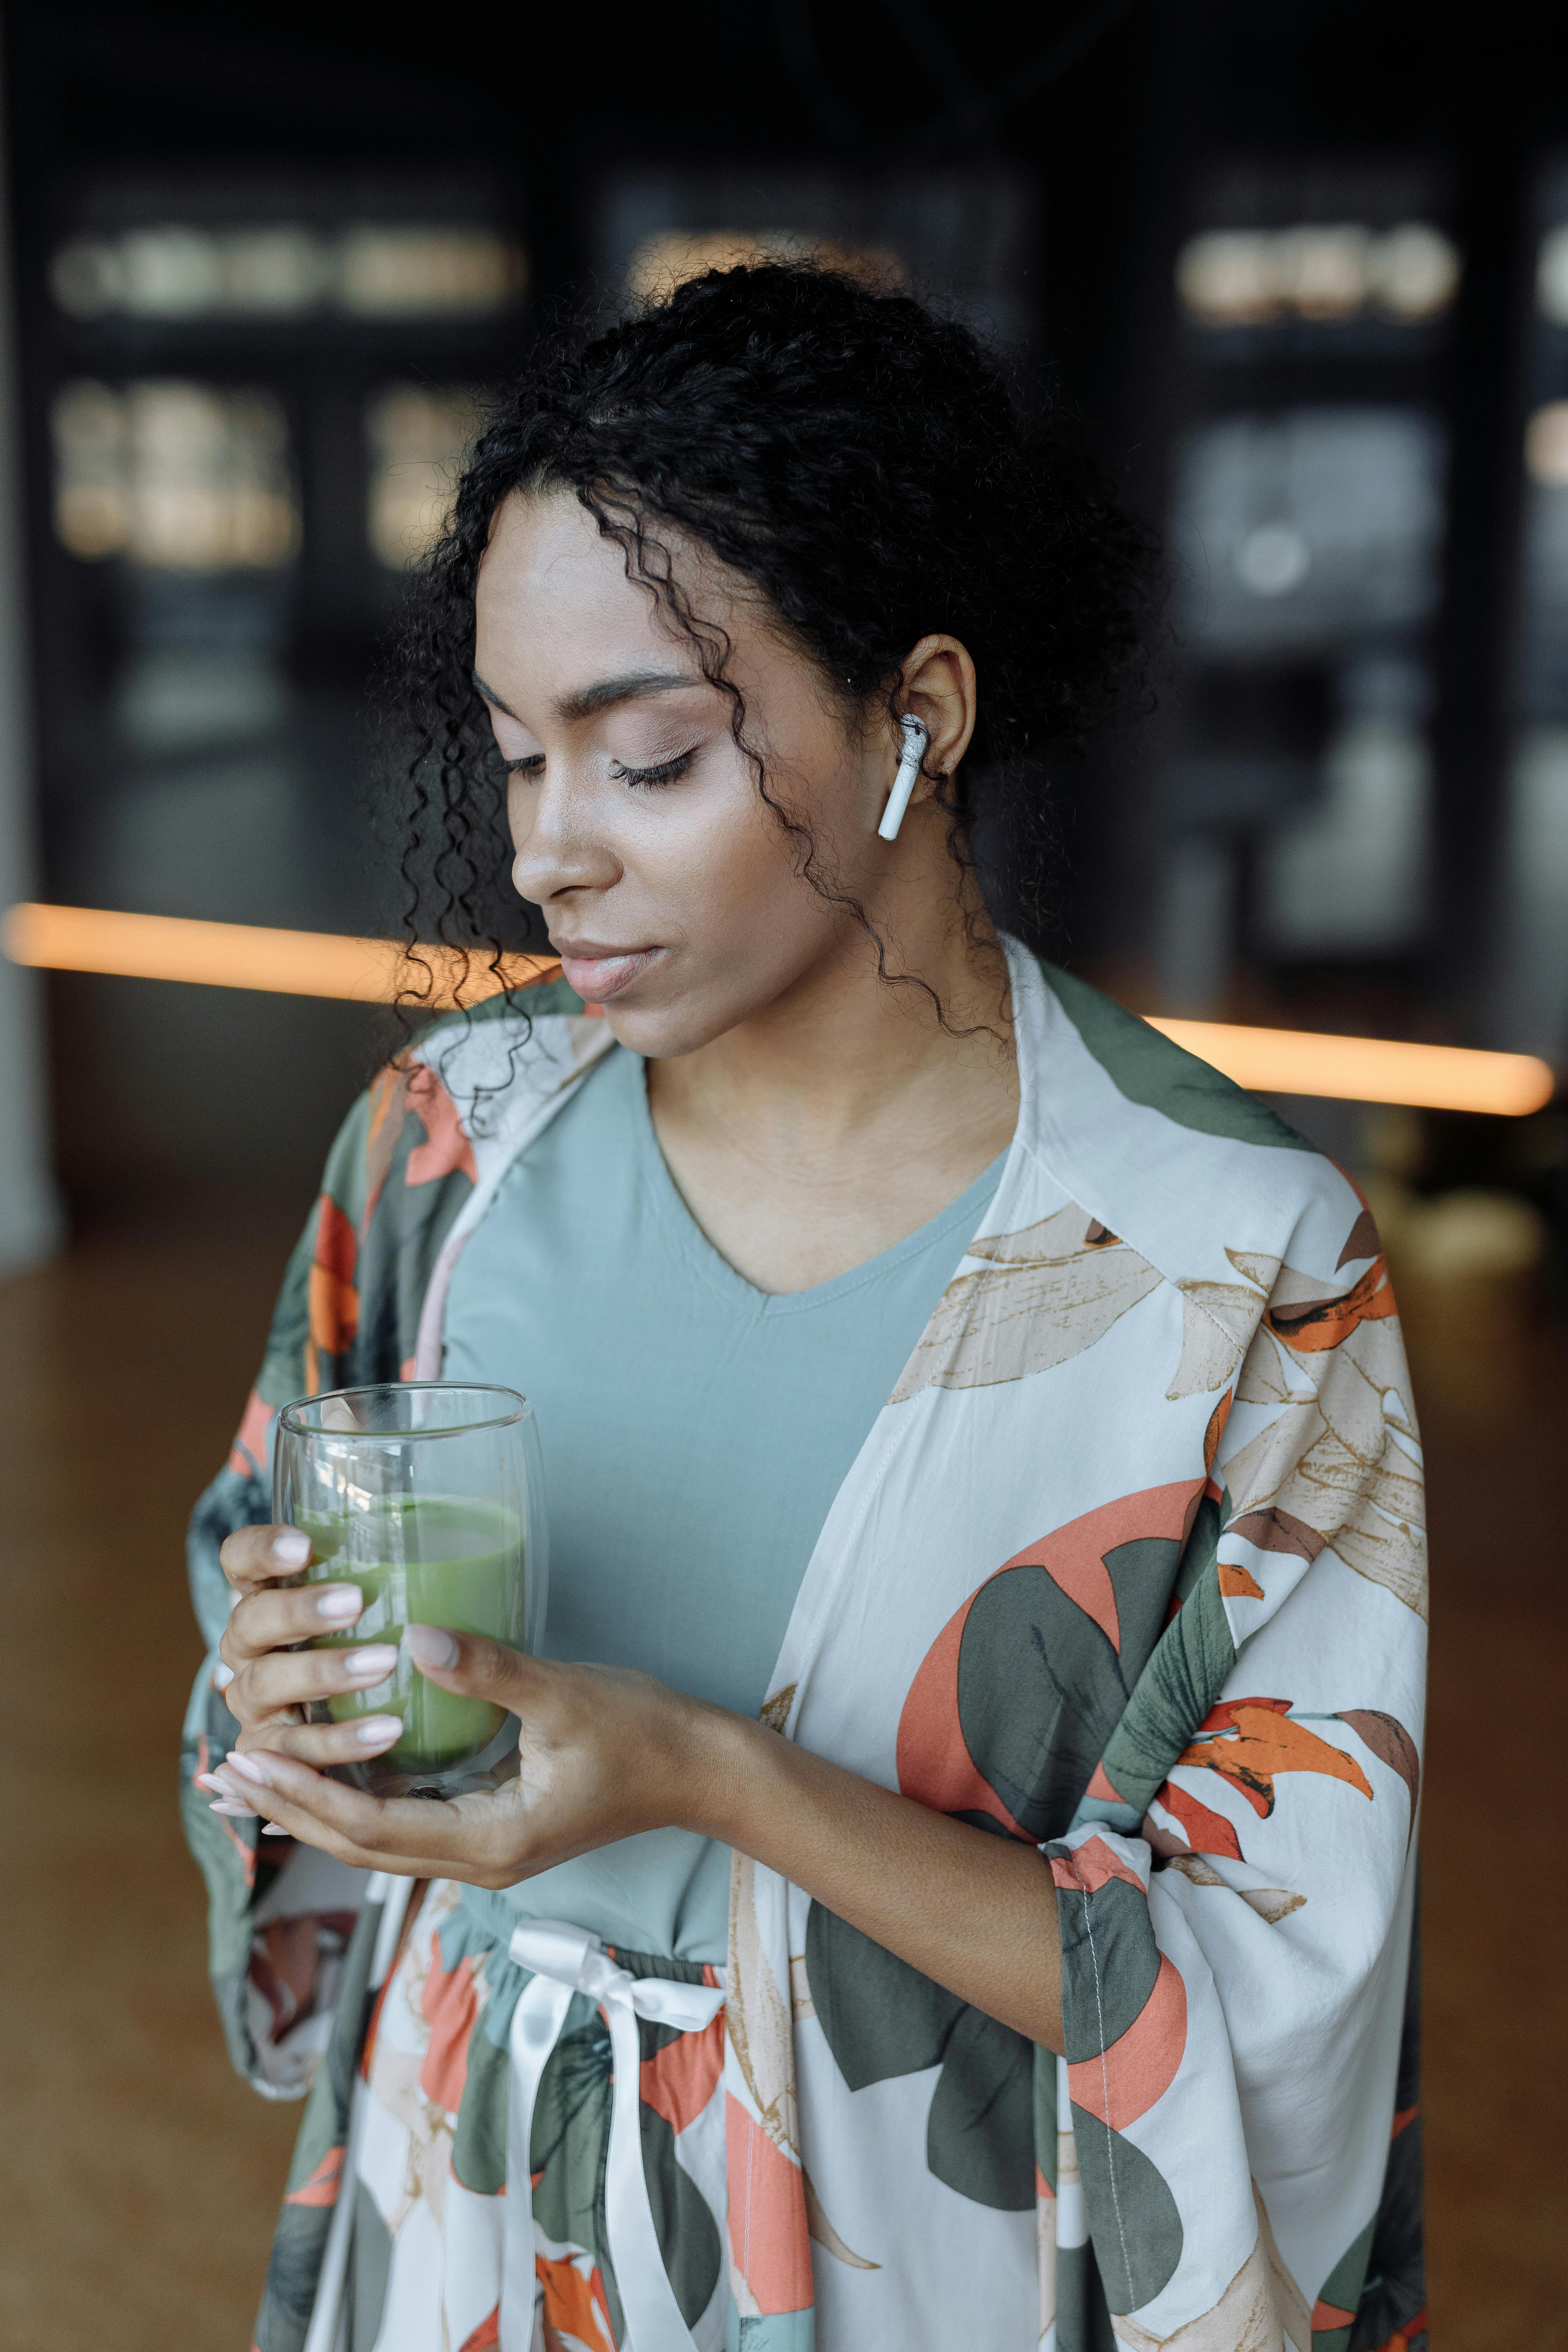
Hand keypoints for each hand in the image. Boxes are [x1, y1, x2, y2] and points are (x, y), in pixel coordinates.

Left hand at [202, 1537, 714, 1887]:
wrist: (700, 1770)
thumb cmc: (643, 1732)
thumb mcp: (566, 1694)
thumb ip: (490, 1671)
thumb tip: (417, 1636)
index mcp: (491, 1839)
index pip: (371, 1827)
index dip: (303, 1795)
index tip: (250, 1759)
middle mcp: (478, 1856)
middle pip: (359, 1845)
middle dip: (288, 1808)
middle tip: (223, 1770)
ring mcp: (486, 1845)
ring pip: (378, 1837)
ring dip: (314, 1808)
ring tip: (255, 1776)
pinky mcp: (494, 1825)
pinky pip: (405, 1821)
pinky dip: (356, 1800)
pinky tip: (328, 1773)